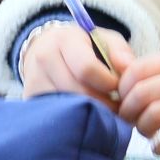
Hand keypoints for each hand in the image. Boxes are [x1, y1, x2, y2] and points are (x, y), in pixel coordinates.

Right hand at [19, 22, 137, 106]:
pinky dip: (76, 120)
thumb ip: (119, 51)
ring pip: (69, 108)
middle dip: (104, 104)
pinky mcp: (30, 99)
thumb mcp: (102, 39)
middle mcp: (45, 59)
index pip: (87, 69)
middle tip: (117, 108)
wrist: (43, 48)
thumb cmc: (81, 46)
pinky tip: (86, 116)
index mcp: (64, 40)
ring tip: (104, 112)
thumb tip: (128, 68)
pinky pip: (58, 116)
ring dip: (92, 114)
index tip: (119, 89)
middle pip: (80, 93)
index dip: (109, 84)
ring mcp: (34, 80)